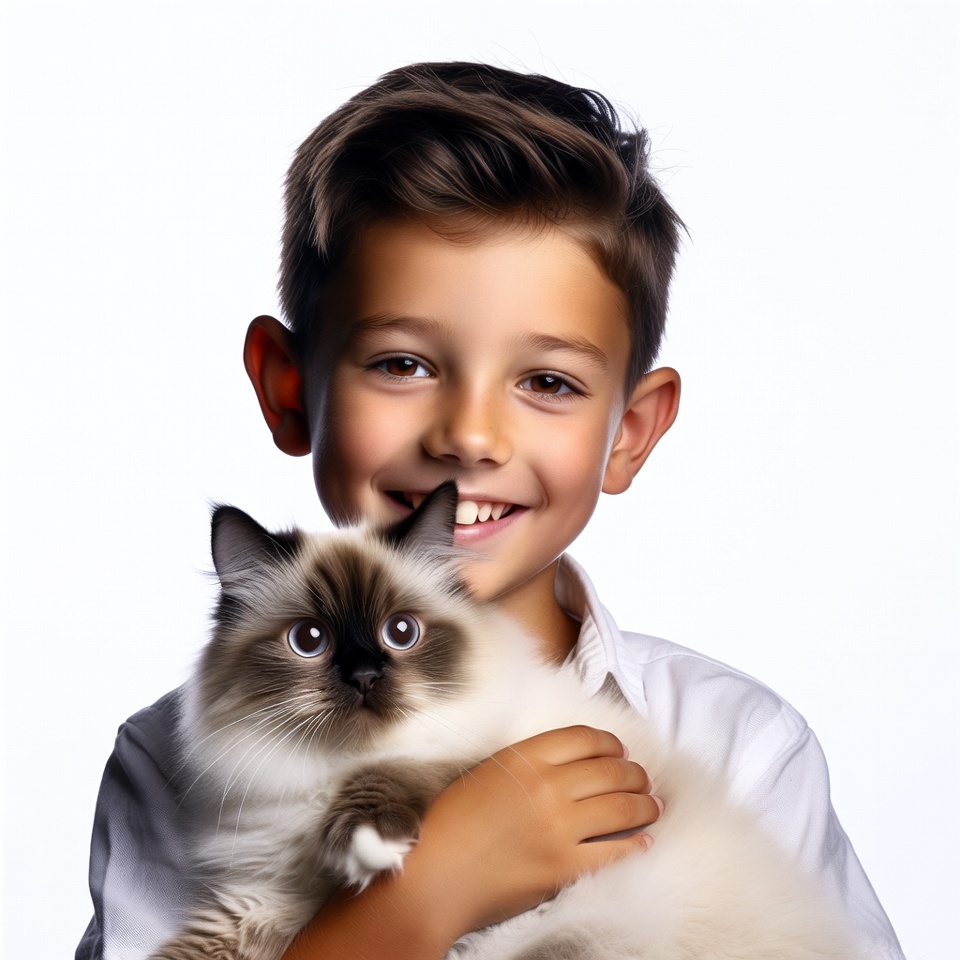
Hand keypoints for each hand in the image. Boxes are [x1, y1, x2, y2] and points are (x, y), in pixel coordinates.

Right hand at [413, 725, 660, 934]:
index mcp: (524, 758)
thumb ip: (526, 765)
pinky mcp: (565, 868)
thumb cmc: (451, 825)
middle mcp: (547, 787)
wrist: (434, 878)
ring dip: (645, 805)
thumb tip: (566, 766)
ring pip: (622, 807)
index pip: (585, 737)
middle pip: (612, 770)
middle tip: (642, 780)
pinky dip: (637, 844)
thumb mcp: (486, 773)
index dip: (610, 744)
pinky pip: (617, 851)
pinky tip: (644, 840)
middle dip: (635, 774)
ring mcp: (559, 829)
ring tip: (652, 806)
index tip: (618, 752)